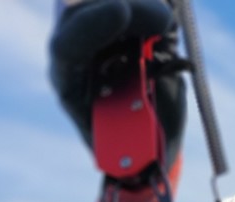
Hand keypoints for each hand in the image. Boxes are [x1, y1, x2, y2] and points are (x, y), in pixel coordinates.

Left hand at [49, 0, 186, 201]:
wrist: (144, 150)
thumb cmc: (135, 154)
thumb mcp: (136, 147)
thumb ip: (139, 119)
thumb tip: (154, 81)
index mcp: (68, 82)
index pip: (67, 44)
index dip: (93, 25)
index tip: (123, 13)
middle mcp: (74, 50)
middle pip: (86, 8)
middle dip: (130, 8)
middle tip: (164, 22)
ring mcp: (95, 31)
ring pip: (112, 1)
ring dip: (144, 8)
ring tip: (167, 27)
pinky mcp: (118, 21)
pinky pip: (134, 3)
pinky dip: (153, 7)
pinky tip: (166, 20)